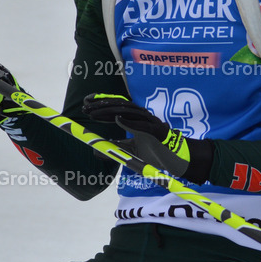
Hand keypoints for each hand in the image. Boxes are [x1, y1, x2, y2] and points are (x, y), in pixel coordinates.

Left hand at [82, 94, 211, 183]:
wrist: (175, 159)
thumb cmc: (154, 152)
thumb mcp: (130, 151)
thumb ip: (114, 149)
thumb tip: (96, 150)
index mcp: (135, 118)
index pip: (116, 106)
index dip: (102, 102)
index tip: (87, 103)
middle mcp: (142, 117)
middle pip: (120, 105)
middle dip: (101, 105)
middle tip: (85, 107)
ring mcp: (150, 122)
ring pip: (128, 111)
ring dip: (110, 111)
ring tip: (94, 114)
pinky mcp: (157, 131)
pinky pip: (142, 124)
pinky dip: (129, 121)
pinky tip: (117, 119)